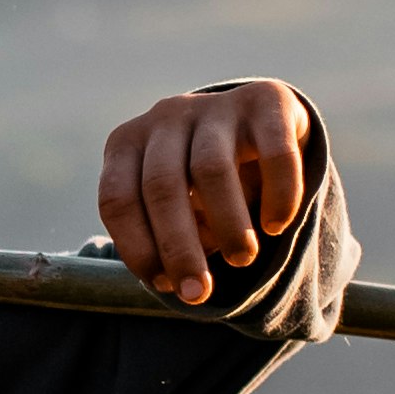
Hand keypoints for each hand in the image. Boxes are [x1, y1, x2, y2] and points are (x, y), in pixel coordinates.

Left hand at [99, 78, 312, 306]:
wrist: (260, 126)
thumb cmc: (202, 184)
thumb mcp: (174, 208)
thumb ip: (166, 239)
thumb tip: (175, 283)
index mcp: (127, 145)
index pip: (117, 199)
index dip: (138, 248)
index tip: (164, 285)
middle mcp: (165, 117)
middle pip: (161, 186)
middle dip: (179, 248)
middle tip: (198, 293)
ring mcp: (214, 105)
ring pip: (211, 169)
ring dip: (227, 224)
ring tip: (242, 260)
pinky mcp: (266, 100)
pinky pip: (273, 151)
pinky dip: (278, 194)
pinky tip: (277, 226)